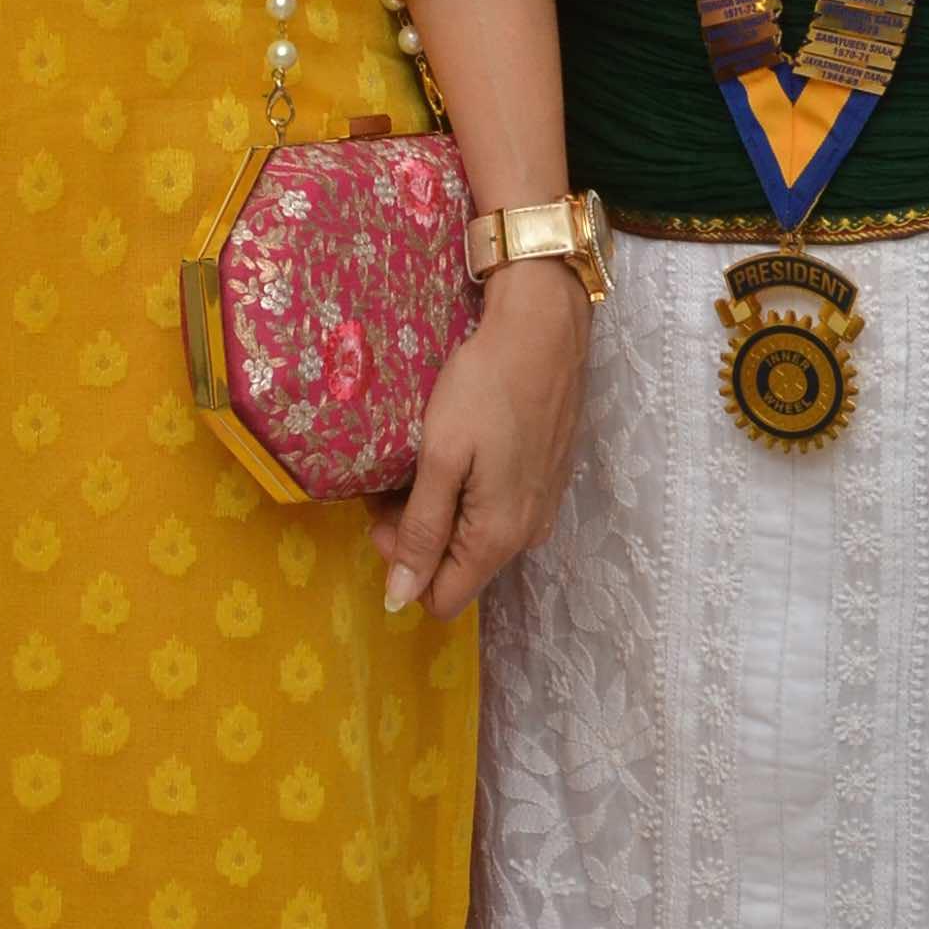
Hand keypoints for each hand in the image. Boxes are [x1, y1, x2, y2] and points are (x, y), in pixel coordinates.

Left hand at [368, 261, 588, 619]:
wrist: (544, 327)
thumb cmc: (485, 386)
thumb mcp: (442, 456)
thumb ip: (422, 531)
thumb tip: (400, 601)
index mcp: (500, 538)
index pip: (442, 599)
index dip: (404, 568)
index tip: (382, 513)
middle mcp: (527, 534)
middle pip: (458, 566)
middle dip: (417, 535)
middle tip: (389, 481)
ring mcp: (541, 506)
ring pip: (475, 536)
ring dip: (440, 509)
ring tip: (416, 459)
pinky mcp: (546, 478)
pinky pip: (496, 509)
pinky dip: (467, 491)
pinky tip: (453, 450)